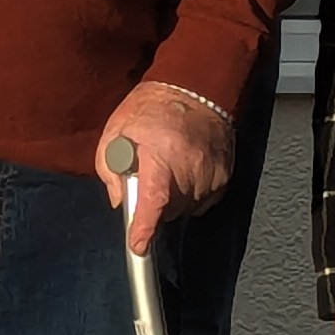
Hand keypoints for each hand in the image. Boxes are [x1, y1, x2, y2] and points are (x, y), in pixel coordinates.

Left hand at [95, 84, 233, 251]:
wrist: (195, 88)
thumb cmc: (151, 109)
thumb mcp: (116, 131)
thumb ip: (110, 169)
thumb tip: (120, 202)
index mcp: (161, 154)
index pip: (154, 198)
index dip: (145, 226)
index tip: (138, 245)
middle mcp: (191, 167)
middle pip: (168, 211)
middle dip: (153, 204)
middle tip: (147, 176)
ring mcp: (212, 173)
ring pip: (185, 209)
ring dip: (172, 198)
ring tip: (167, 167)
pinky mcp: (224, 176)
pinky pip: (201, 201)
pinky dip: (189, 193)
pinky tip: (183, 170)